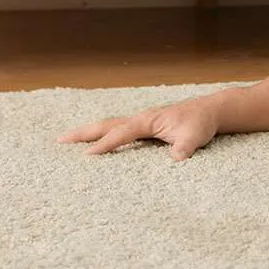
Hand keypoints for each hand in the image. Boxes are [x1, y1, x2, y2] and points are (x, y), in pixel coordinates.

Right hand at [57, 95, 220, 160]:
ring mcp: (141, 121)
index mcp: (147, 120)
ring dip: (88, 132)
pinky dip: (102, 133)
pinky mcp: (144, 126)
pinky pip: (117, 130)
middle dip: (83, 133)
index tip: (86, 156)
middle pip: (106, 125)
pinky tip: (95, 142)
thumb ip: (185, 147)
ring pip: (109, 125)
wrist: (210, 111)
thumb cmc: (200, 123)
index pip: (121, 133)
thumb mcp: (195, 136)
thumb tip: (177, 158)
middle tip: (59, 140)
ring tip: (66, 140)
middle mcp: (140, 119)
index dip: (105, 144)